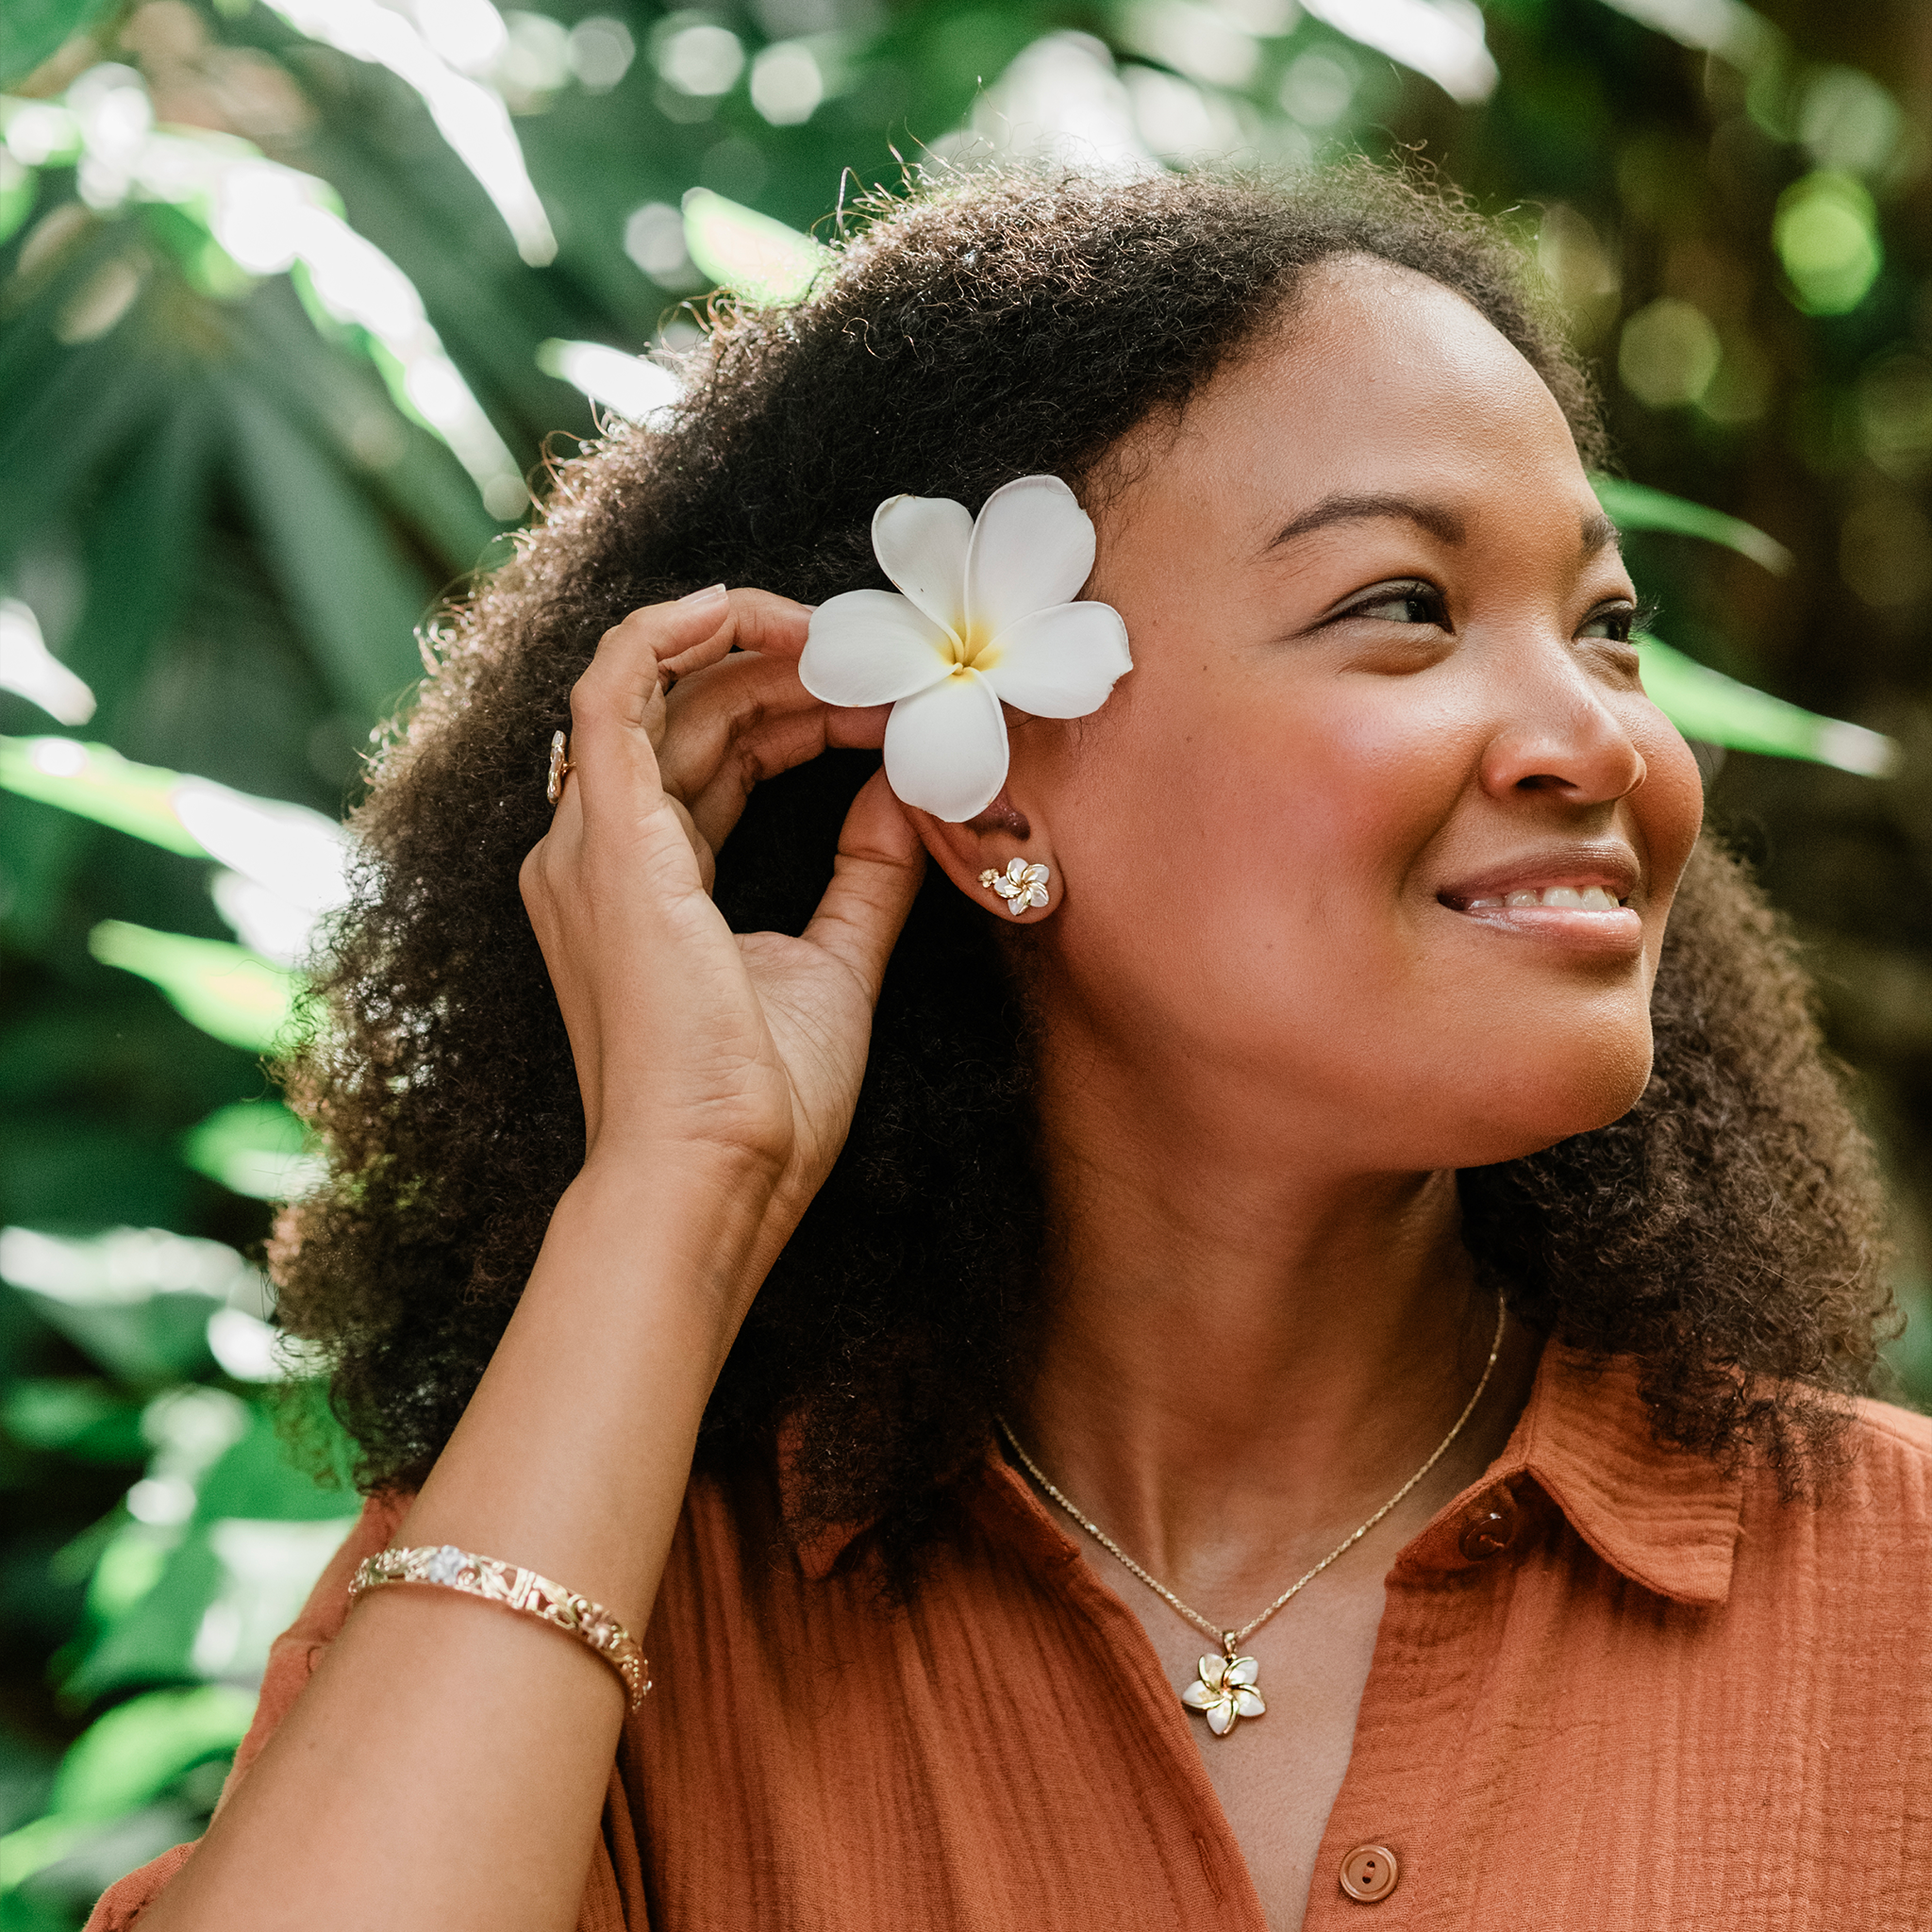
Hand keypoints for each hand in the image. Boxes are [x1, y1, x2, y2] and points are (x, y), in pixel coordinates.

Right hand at [518, 586, 923, 1283]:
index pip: (716, 763)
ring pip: (665, 695)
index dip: (800, 718)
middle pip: (696, 721)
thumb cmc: (760, 1103)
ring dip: (756, 652)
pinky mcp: (605, 838)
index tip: (886, 708)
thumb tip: (903, 791)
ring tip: (849, 638)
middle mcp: (597, 853)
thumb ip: (864, 876)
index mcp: (643, 885)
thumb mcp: (833, 966)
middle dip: (793, 677)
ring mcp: (589, 843)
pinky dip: (668, 633)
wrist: (712, 1178)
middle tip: (885, 661)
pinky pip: (614, 691)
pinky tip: (740, 607)